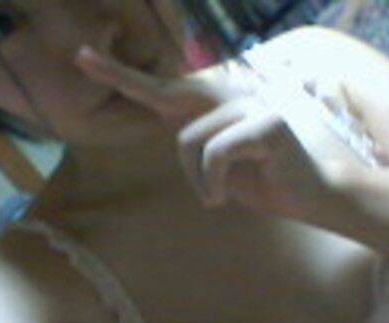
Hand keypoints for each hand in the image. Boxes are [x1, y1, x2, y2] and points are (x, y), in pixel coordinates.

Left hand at [76, 46, 360, 220]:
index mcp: (218, 106)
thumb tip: (169, 122)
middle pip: (167, 95)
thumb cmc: (260, 181)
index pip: (167, 88)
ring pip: (189, 139)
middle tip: (81, 58)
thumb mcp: (217, 165)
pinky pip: (216, 152)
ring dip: (195, 179)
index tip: (84, 58)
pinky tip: (220, 198)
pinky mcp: (268, 123)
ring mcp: (251, 104)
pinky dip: (211, 183)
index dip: (124, 75)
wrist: (306, 195)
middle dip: (121, 77)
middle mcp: (232, 95)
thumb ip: (195, 141)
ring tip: (211, 196)